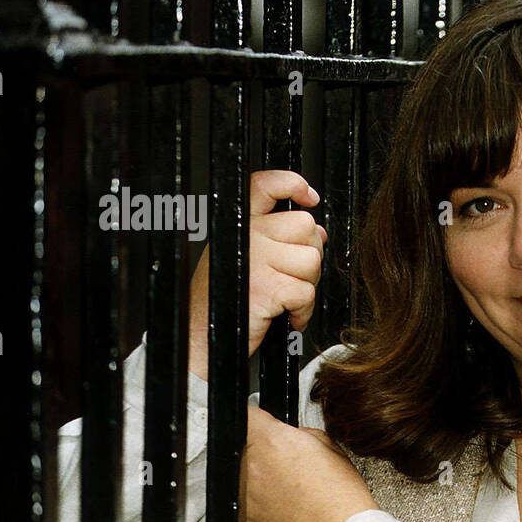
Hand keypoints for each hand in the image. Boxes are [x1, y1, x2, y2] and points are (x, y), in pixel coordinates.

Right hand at [188, 170, 326, 381]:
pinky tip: (285, 315)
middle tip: (289, 277)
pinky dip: (303, 311)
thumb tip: (317, 230)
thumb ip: (280, 239)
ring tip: (283, 298)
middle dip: (308, 256)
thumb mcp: (248, 260)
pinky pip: (306, 292)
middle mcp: (246, 235)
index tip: (308, 196)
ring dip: (306, 286)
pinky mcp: (266, 286)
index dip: (291, 183)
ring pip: (312, 260)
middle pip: (305, 227)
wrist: (203, 338)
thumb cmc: (227, 301)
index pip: (264, 185)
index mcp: (240, 225)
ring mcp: (255, 260)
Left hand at [241, 406, 376, 521]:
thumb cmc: (342, 499)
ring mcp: (243, 496)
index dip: (254, 417)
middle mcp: (250, 466)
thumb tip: (290, 436)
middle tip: (286, 464)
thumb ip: (300, 434)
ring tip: (288, 490)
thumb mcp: (331, 448)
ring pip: (241, 477)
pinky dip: (258, 505)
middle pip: (241, 447)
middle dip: (260, 451)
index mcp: (271, 441)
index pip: (245, 415)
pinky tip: (284, 509)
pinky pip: (244, 505)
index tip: (256, 422)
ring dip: (258, 479)